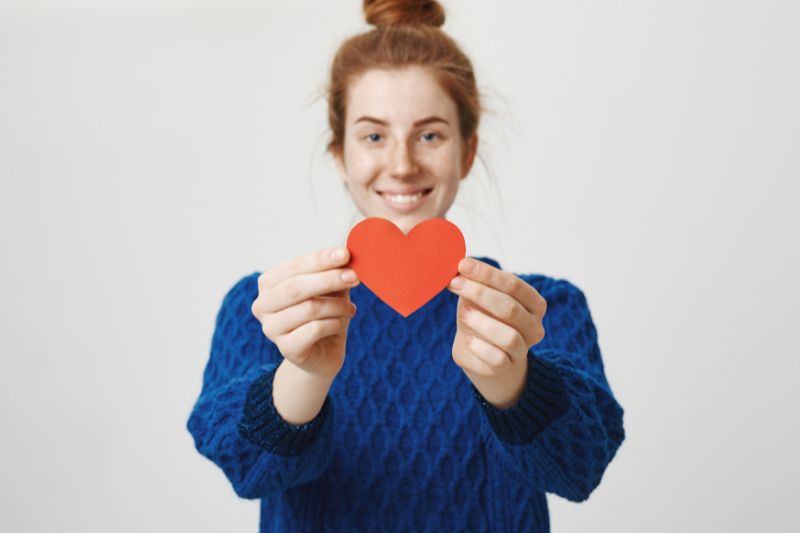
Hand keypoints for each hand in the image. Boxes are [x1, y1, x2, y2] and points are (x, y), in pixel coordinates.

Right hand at [250, 246, 359, 379]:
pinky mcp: (286, 349)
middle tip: (355, 277)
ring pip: (309, 309)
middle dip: (329, 279)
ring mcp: (271, 329)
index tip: (345, 254)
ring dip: (337, 306)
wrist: (322, 354)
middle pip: (296, 287)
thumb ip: (333, 272)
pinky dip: (334, 323)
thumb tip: (346, 253)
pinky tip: (341, 323)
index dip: (319, 259)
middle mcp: (263, 305)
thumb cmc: (324, 314)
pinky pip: (315, 329)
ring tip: (349, 309)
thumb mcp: (330, 289)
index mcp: (269, 283)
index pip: (293, 267)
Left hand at [447, 258, 546, 381]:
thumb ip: (473, 282)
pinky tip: (467, 339)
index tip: (462, 265)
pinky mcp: (507, 367)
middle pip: (510, 307)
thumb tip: (459, 266)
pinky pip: (497, 359)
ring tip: (462, 312)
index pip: (514, 285)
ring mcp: (523, 349)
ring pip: (509, 336)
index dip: (487, 274)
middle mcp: (534, 327)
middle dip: (479, 293)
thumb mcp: (477, 296)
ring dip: (481, 321)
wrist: (478, 353)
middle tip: (454, 284)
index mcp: (533, 303)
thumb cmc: (480, 316)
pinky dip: (480, 347)